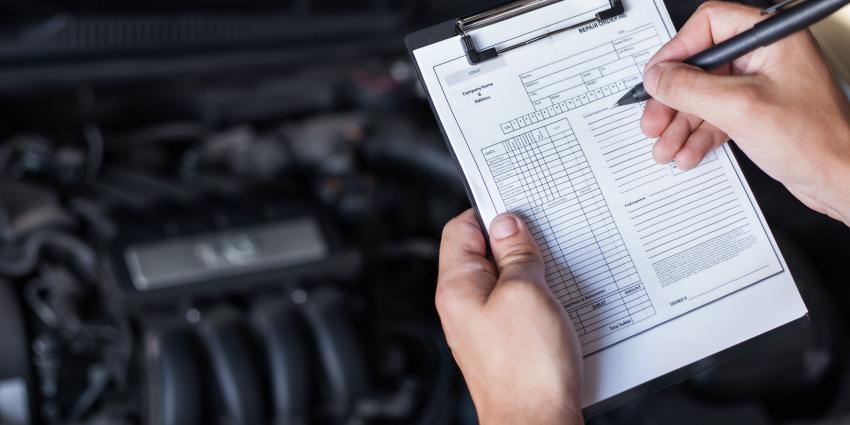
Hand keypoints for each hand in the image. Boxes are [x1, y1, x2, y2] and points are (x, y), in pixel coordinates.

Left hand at [437, 210, 582, 424]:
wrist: (537, 424)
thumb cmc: (526, 371)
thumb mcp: (526, 293)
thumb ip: (516, 253)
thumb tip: (508, 224)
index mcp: (457, 287)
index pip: (460, 228)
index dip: (489, 212)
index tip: (519, 209)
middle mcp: (464, 306)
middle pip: (483, 253)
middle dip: (515, 243)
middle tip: (543, 241)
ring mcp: (484, 326)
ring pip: (505, 280)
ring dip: (530, 272)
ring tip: (553, 274)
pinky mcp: (505, 343)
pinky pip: (518, 306)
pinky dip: (537, 297)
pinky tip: (558, 302)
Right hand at [641, 1, 849, 224]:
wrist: (840, 179)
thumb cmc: (816, 140)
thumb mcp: (740, 108)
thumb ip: (690, 88)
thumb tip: (658, 77)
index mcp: (771, 38)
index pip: (709, 25)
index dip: (677, 50)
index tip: (657, 77)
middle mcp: (764, 57)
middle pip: (700, 66)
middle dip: (673, 98)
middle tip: (654, 118)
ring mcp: (759, 86)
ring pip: (703, 96)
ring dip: (680, 123)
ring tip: (666, 144)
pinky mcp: (755, 112)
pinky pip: (715, 117)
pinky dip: (697, 135)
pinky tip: (687, 151)